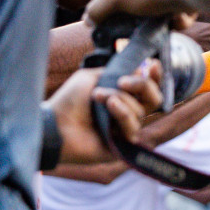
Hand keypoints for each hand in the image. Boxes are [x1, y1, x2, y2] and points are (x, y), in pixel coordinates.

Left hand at [46, 62, 164, 165]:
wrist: (54, 124)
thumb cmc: (68, 102)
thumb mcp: (91, 77)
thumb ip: (116, 72)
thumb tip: (141, 69)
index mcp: (120, 97)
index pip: (147, 88)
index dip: (154, 76)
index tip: (152, 65)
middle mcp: (125, 113)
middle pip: (154, 99)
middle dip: (143, 85)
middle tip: (123, 82)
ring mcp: (124, 129)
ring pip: (140, 110)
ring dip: (119, 98)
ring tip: (98, 96)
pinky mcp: (122, 144)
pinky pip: (133, 126)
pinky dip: (122, 112)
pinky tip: (109, 105)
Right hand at [82, 0, 197, 29]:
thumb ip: (99, 8)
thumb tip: (87, 21)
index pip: (119, 1)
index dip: (117, 16)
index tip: (118, 29)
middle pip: (141, 13)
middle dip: (144, 24)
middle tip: (144, 31)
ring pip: (162, 19)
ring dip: (163, 25)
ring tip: (165, 21)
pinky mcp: (187, 2)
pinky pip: (180, 20)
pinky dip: (179, 22)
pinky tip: (178, 16)